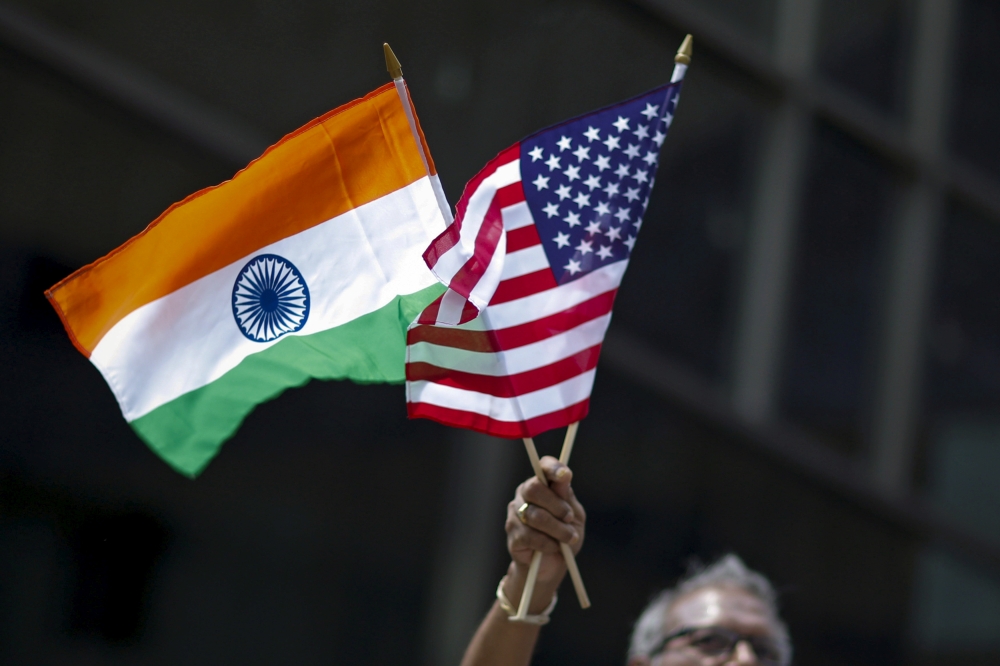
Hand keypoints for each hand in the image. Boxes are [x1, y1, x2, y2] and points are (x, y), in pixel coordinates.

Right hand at [502, 456, 585, 609]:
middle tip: (568, 518)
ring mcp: (515, 514)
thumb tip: (564, 477)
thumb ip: (567, 497)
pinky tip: (552, 547)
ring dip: (557, 529)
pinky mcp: (512, 535)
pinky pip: (529, 535)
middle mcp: (524, 495)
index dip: (552, 468)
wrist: (553, 565)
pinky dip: (546, 543)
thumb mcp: (573, 516)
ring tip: (568, 539)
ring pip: (534, 515)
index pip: (543, 467)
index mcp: (542, 484)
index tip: (565, 475)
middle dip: (556, 505)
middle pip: (534, 489)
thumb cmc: (564, 535)